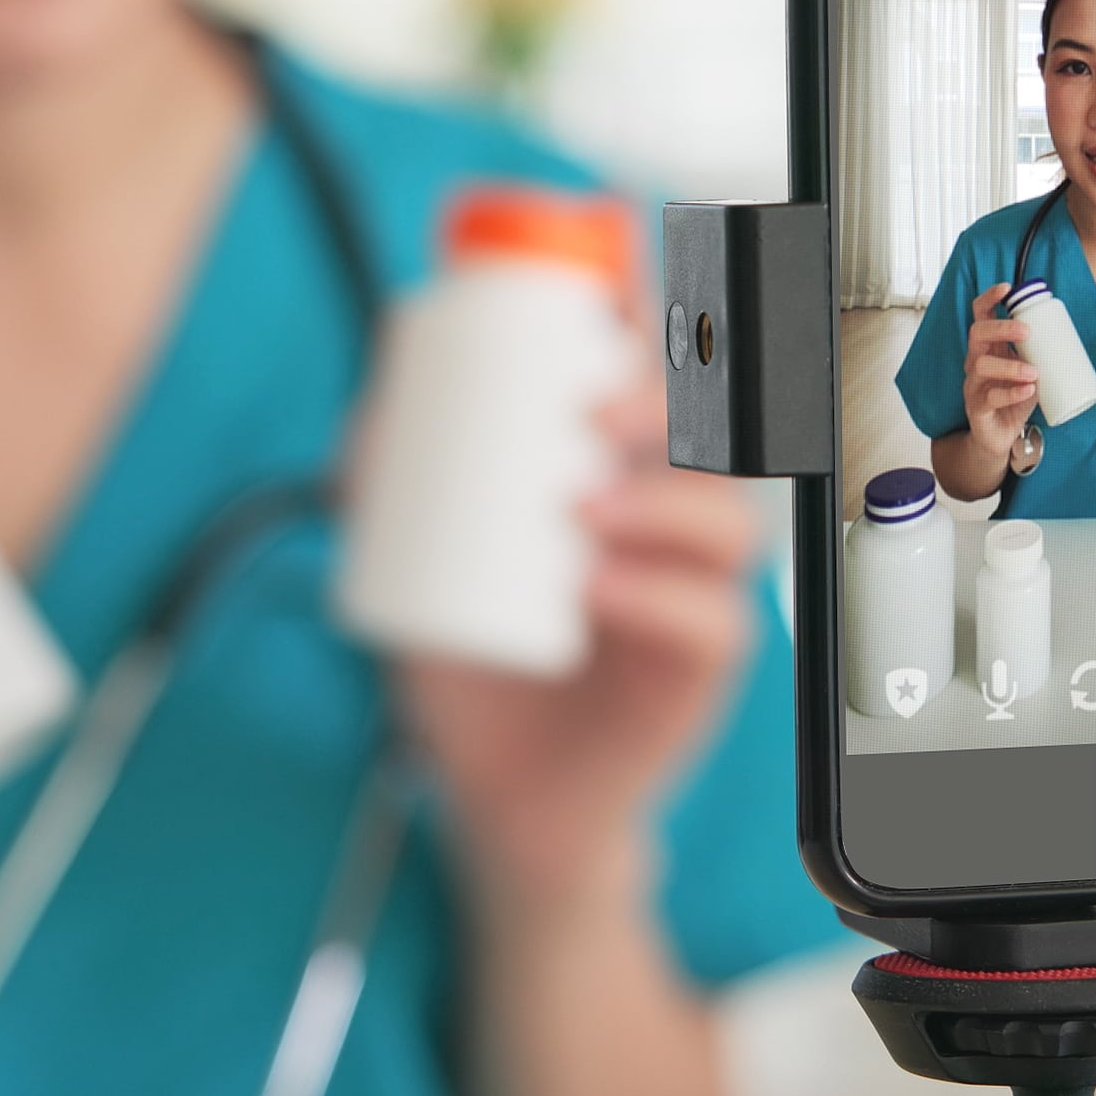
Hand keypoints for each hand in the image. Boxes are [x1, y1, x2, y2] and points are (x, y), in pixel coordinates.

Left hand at [396, 367, 760, 908]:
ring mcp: (687, 597)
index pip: (651, 384)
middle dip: (654, 403)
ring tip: (582, 510)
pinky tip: (597, 589)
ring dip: (662, 501)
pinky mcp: (693, 674)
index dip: (646, 330)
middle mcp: (664, 526)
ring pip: (726, 522)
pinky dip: (659, 596)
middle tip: (584, 411)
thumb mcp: (416, 570)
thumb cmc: (472, 669)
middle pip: (704, 436)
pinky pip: (715, 624)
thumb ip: (389, 492)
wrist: (495, 796)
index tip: (602, 299)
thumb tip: (369, 415)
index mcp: (614, 477)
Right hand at [958, 282, 1041, 469]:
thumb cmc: (1014, 399)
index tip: (1007, 288)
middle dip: (1000, 328)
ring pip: (979, 365)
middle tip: (1025, 331)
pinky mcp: (977, 408)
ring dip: (1010, 365)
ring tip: (1033, 372)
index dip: (989, 298)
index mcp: (989, 348)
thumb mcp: (1029, 370)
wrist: (1001, 436)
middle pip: (976, 333)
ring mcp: (974, 385)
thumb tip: (1070, 335)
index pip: (980, 315)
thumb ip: (1041, 354)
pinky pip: (989, 397)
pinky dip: (1011, 393)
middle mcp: (976, 361)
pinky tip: (1028, 391)